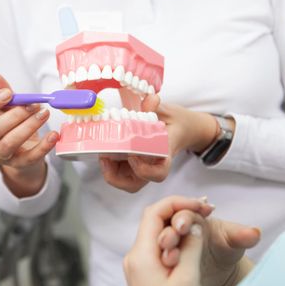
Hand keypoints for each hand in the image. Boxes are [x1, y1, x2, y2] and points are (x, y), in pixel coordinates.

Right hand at [0, 71, 58, 196]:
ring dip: (29, 127)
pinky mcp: (19, 164)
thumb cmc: (10, 124)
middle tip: (33, 104)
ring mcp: (0, 156)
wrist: (23, 148)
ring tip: (44, 114)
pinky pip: (31, 157)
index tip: (8, 93)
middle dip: (15, 115)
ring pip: (9, 143)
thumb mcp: (5, 106)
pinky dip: (44, 146)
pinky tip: (54, 135)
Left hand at [100, 96, 219, 192]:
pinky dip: (109, 166)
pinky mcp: (133, 165)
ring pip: (125, 182)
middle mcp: (152, 166)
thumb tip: (150, 100)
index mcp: (165, 154)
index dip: (144, 170)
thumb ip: (157, 107)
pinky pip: (119, 173)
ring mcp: (142, 167)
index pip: (159, 173)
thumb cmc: (176, 122)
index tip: (133, 154)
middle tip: (106, 157)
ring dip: (110, 172)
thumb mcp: (169, 111)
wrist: (182, 129)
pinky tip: (104, 149)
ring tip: (103, 154)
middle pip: (135, 185)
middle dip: (117, 178)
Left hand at [124, 196, 214, 285]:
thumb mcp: (188, 278)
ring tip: (204, 226)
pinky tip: (194, 244)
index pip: (154, 213)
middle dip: (181, 213)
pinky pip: (160, 250)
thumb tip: (193, 224)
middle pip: (155, 221)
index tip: (201, 205)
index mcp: (141, 255)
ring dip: (180, 229)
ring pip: (159, 235)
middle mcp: (136, 258)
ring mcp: (140, 268)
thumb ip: (191, 246)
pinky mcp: (147, 277)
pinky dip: (178, 243)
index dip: (178, 203)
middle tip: (207, 212)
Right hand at [157, 206, 259, 285]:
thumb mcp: (235, 240)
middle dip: (168, 233)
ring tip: (169, 258)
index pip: (182, 212)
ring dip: (163, 249)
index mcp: (192, 217)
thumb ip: (242, 235)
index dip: (182, 217)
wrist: (223, 271)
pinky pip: (160, 263)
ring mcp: (171, 246)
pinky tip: (168, 271)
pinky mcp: (166, 263)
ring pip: (160, 244)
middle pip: (166, 227)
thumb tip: (256, 233)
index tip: (183, 225)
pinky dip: (162, 265)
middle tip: (169, 240)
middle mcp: (177, 229)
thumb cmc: (228, 247)